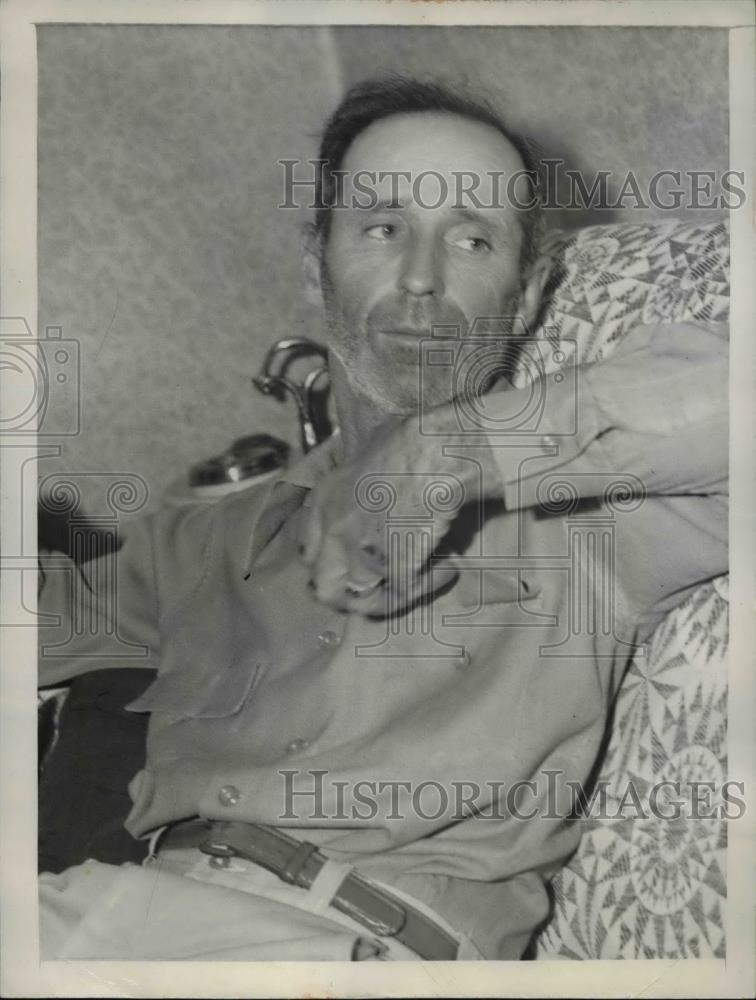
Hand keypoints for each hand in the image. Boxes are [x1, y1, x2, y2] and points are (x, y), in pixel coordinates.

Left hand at [300, 410, 501, 615]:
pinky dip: (430, 584)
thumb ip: (362, 480)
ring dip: (395, 597)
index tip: (357, 563)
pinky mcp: (392, 567)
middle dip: (354, 595)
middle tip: (385, 587)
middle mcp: (333, 531)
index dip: (331, 564)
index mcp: (324, 501)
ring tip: (425, 577)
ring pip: (364, 601)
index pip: (309, 551)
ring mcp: (359, 554)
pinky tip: (450, 567)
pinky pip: (406, 592)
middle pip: (326, 588)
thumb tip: (378, 484)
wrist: (433, 451)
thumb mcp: (366, 453)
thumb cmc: (409, 440)